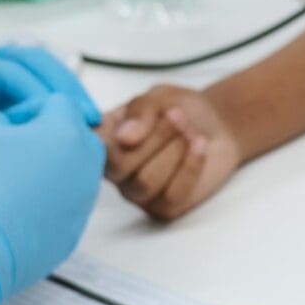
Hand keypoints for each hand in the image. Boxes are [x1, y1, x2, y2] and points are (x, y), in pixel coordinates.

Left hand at [0, 45, 97, 201]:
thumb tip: (40, 140)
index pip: (9, 71)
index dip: (43, 94)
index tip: (66, 121)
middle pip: (29, 58)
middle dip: (62, 85)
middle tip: (88, 117)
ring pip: (35, 67)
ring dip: (63, 89)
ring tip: (86, 119)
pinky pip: (30, 84)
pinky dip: (52, 99)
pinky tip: (70, 123)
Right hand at [0, 96, 106, 302]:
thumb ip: (3, 112)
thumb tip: (12, 124)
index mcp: (65, 133)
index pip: (59, 102)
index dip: (29, 107)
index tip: (6, 125)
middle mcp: (84, 168)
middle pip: (77, 136)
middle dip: (50, 135)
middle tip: (14, 147)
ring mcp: (81, 206)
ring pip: (75, 173)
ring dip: (52, 168)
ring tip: (13, 178)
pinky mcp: (71, 236)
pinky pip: (67, 206)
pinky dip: (49, 201)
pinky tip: (16, 207)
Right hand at [100, 85, 240, 221]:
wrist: (214, 125)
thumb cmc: (179, 110)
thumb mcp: (157, 97)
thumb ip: (139, 112)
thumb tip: (124, 137)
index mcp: (103, 140)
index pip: (90, 149)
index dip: (110, 141)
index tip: (134, 125)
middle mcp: (114, 170)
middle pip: (120, 166)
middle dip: (155, 137)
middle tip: (177, 115)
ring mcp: (136, 192)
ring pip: (146, 182)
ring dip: (174, 150)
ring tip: (189, 130)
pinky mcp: (163, 207)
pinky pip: (172, 194)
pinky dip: (190, 166)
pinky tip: (198, 146)